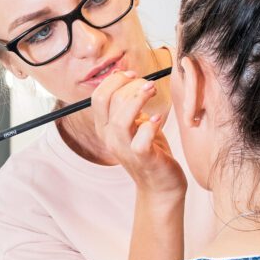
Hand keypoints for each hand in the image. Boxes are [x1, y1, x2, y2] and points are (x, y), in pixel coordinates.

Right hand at [90, 70, 186, 194]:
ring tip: (152, 91)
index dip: (115, 80)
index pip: (98, 96)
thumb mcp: (135, 123)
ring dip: (138, 99)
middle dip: (129, 85)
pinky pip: (141, 139)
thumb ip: (129, 105)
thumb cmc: (150, 150)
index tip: (133, 75)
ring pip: (120, 119)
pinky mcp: (142, 158)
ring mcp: (124, 149)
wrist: (160, 184)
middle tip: (148, 84)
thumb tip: (128, 77)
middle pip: (108, 101)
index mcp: (105, 127)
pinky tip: (158, 119)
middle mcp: (110, 137)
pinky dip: (150, 125)